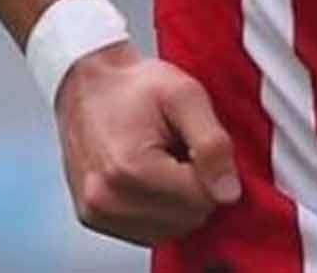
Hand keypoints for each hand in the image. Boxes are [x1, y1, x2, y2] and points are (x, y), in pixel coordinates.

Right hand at [53, 43, 240, 245]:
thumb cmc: (133, 86)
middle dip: (194, 186)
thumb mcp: (185, 96)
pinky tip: (148, 177)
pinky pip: (148, 232)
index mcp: (131, 170)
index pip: (204, 199)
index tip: (192, 143)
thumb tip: (228, 193)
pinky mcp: (93, 219)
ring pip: (171, 230)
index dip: (210, 169)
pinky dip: (158, 209)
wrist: (88, 84)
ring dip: (177, 201)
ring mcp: (97, 213)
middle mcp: (108, 199)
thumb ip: (212, 144)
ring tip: (161, 161)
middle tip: (177, 149)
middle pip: (189, 218)